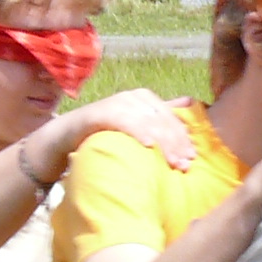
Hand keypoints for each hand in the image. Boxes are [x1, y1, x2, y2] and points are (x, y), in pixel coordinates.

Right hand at [52, 87, 195, 174]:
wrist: (69, 133)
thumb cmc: (107, 132)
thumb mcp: (137, 125)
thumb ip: (160, 118)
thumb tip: (190, 105)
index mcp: (146, 98)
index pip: (170, 118)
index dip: (183, 138)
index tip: (192, 158)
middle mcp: (134, 96)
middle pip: (162, 121)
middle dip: (176, 144)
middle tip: (184, 165)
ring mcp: (117, 102)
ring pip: (147, 122)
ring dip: (163, 143)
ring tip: (172, 162)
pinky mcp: (101, 111)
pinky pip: (123, 121)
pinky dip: (137, 132)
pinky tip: (148, 145)